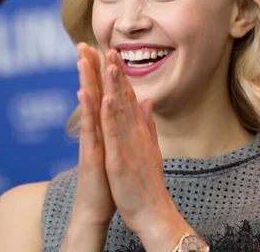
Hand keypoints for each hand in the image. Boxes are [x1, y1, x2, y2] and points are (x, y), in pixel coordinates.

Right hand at [70, 43, 115, 228]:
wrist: (98, 207)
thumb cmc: (108, 178)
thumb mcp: (116, 148)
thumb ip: (121, 126)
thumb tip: (129, 107)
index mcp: (103, 127)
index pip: (103, 93)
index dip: (102, 72)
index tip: (103, 48)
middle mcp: (94, 129)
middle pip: (91, 93)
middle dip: (87, 68)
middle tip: (83, 43)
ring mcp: (90, 140)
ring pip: (87, 106)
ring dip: (85, 81)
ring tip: (82, 59)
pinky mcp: (90, 152)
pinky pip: (89, 128)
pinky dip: (88, 110)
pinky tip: (86, 92)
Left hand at [100, 50, 193, 250]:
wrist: (155, 214)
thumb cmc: (148, 184)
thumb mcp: (149, 149)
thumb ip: (147, 124)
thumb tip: (148, 101)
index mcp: (138, 131)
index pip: (127, 98)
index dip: (119, 75)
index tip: (113, 54)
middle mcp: (134, 133)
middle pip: (122, 98)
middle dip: (114, 72)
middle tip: (107, 46)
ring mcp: (128, 145)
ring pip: (117, 110)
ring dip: (112, 84)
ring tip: (106, 60)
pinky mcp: (120, 160)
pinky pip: (113, 134)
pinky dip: (109, 114)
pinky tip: (104, 96)